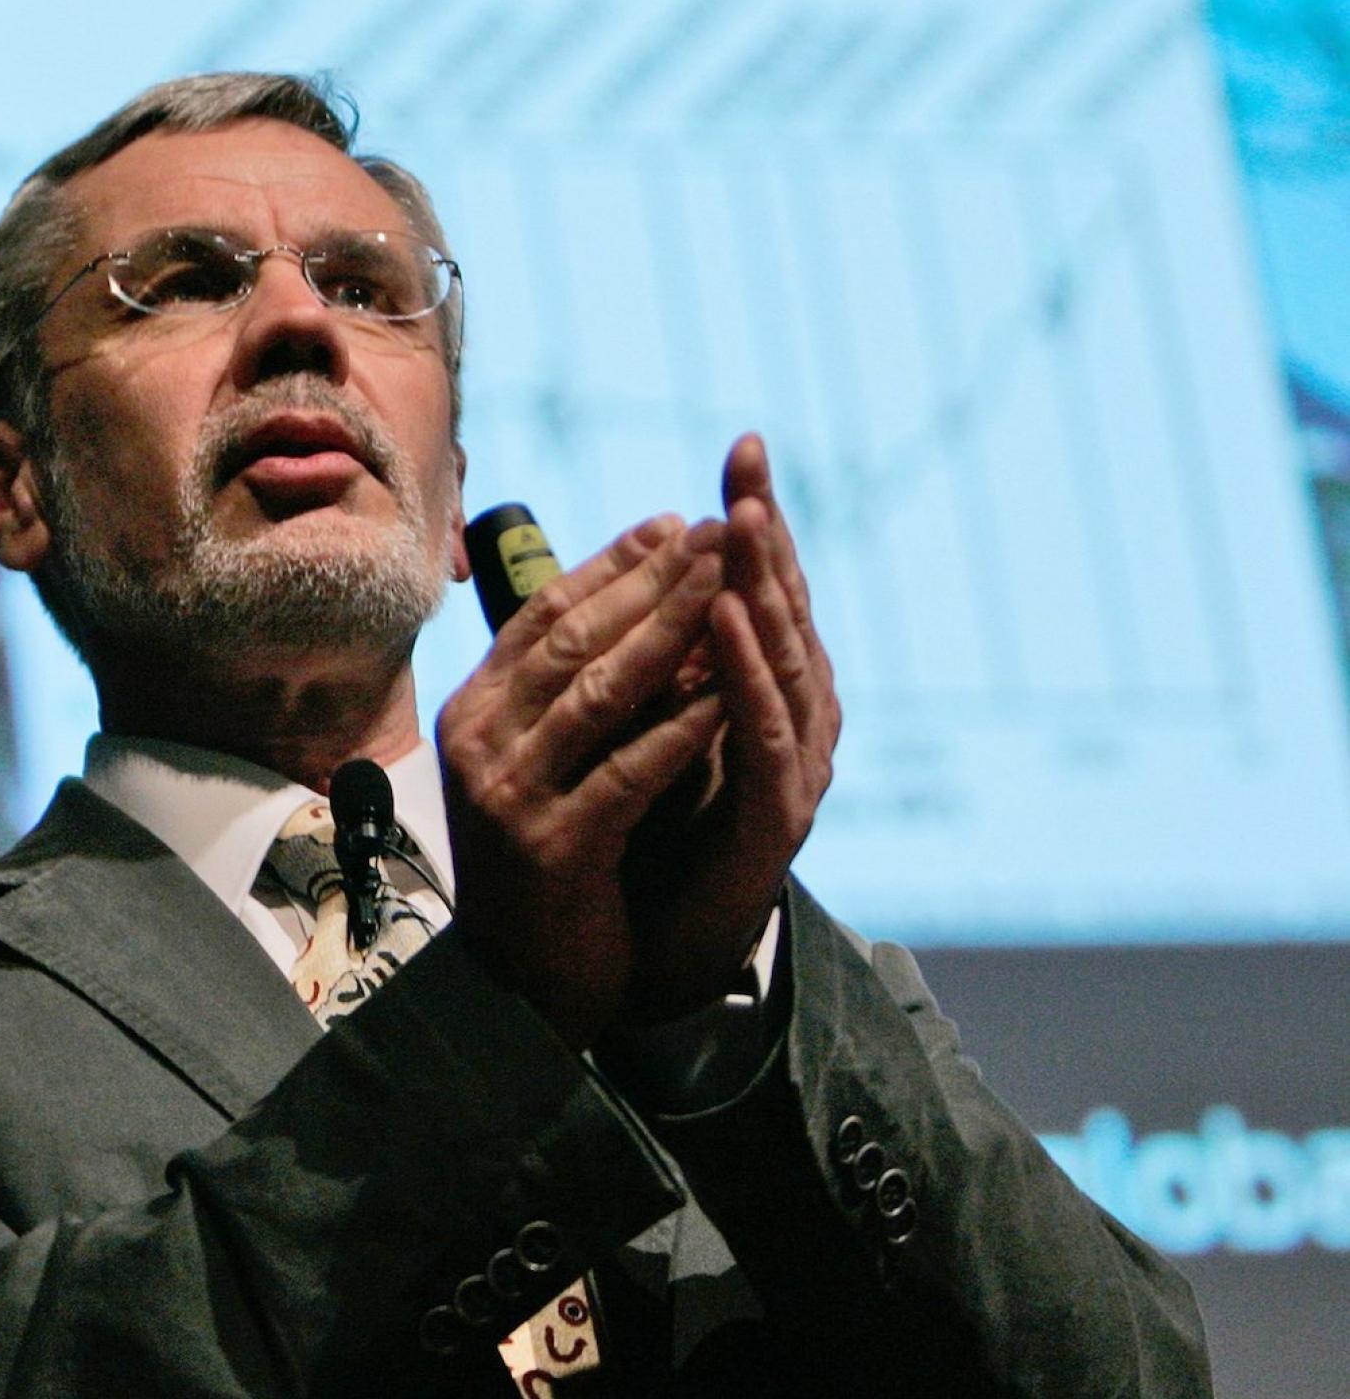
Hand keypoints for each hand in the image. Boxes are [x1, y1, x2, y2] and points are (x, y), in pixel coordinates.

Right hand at [437, 515, 731, 1048]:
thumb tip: (640, 598)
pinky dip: (678, 730)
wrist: (519, 980)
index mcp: (475, 711)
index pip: (545, 614)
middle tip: (722, 530)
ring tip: (731, 586)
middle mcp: (479, 742)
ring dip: (672, 633)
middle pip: (574, 640)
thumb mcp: (540, 761)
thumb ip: (567, 691)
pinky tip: (726, 694)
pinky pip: (627, 773)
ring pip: (598, 694)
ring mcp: (510, 794)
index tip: (681, 523)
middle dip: (654, 580)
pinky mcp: (553, 847)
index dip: (615, 564)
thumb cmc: (545, 859)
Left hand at [621, 435, 840, 1020]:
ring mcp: (788, 771)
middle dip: (765, 536)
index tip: (742, 447)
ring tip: (744, 523)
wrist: (648, 951)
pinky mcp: (773, 820)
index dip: (752, 521)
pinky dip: (742, 681)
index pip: (758, 591)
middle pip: (782, 613)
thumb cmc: (640, 835)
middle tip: (750, 463)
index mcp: (754, 694)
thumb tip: (610, 583)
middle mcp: (785, 723)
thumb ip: (640, 664)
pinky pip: (759, 738)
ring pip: (780, 664)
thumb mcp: (631, 732)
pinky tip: (726, 630)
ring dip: (763, 591)